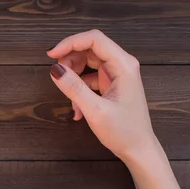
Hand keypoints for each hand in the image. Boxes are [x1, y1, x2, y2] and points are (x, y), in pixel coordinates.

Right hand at [46, 30, 159, 161]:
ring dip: (73, 77)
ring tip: (71, 99)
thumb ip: (74, 88)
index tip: (51, 55)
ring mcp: (117, 74)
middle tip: (58, 78)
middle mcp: (122, 65)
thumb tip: (55, 69)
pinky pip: (89, 78)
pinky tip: (78, 109)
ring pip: (88, 62)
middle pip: (89, 48)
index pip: (94, 39)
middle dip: (70, 61)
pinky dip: (79, 89)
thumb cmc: (124, 131)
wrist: (138, 149)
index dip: (70, 42)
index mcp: (123, 65)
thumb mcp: (95, 110)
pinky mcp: (112, 84)